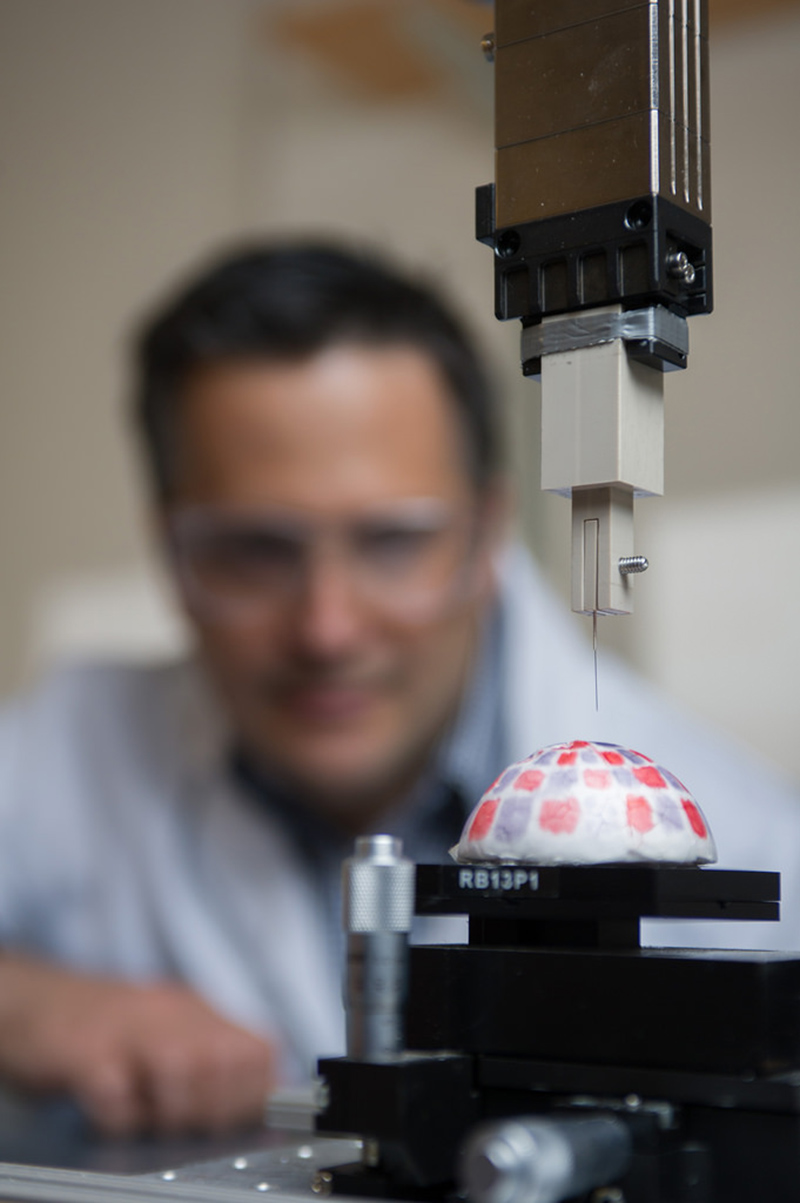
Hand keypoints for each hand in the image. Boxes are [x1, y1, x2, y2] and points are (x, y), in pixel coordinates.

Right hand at [0, 955, 276, 1135]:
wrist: (38, 1000)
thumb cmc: (107, 1023)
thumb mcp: (171, 1027)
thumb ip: (215, 1051)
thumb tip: (267, 1090)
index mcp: (197, 1010)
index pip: (260, 1050)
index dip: (254, 1094)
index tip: (234, 1116)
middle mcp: (169, 1013)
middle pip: (225, 1062)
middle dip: (215, 1108)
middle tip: (186, 1120)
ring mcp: (127, 1029)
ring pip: (181, 1068)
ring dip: (171, 1110)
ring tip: (149, 1116)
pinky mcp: (84, 1052)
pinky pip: (115, 1093)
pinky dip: (120, 1117)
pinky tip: (112, 1111)